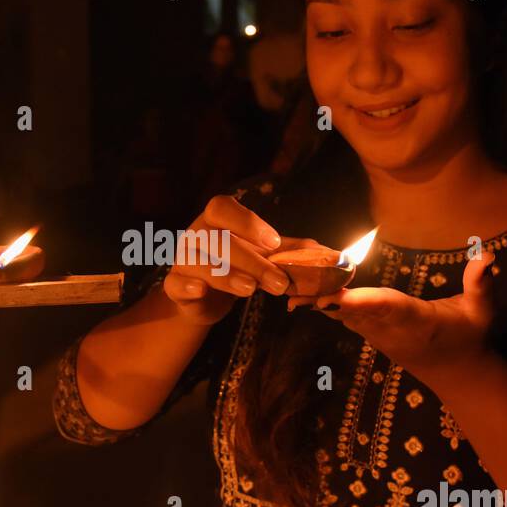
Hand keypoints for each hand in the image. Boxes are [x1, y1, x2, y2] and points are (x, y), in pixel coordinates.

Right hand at [162, 194, 317, 325]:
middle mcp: (195, 235)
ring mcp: (182, 260)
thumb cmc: (237, 268)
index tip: (273, 242)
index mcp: (217, 221)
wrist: (206, 298)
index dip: (246, 222)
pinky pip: (174, 283)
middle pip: (217, 240)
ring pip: (198, 262)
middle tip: (279, 282)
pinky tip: (200, 290)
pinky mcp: (174, 286)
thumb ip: (293, 253)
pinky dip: (186, 285)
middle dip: (251, 260)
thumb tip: (332, 255)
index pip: (222, 208)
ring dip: (226, 275)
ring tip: (251, 289)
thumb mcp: (266, 257)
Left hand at [301, 251, 498, 382]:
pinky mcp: (369, 333)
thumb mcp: (482, 311)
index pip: (385, 308)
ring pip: (340, 313)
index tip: (334, 296)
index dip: (359, 301)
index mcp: (415, 320)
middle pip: (350, 310)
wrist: (457, 374)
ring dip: (314, 299)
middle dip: (322, 297)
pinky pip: (341, 315)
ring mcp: (376, 333)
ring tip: (285, 283)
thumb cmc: (470, 336)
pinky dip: (321, 302)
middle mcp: (389, 328)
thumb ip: (480, 284)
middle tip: (290, 283)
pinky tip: (299, 290)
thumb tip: (487, 255)